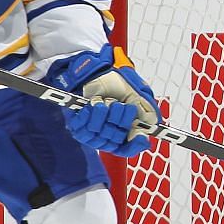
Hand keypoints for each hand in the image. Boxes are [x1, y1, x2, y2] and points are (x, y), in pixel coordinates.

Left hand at [44, 46, 159, 156]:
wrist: (97, 74)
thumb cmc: (116, 88)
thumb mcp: (136, 98)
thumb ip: (145, 114)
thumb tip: (146, 132)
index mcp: (123, 135)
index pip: (129, 149)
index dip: (135, 144)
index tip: (140, 135)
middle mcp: (107, 138)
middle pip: (116, 139)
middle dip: (121, 119)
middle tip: (120, 105)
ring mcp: (91, 134)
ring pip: (100, 132)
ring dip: (105, 113)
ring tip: (106, 101)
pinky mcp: (77, 127)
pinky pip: (84, 127)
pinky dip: (92, 112)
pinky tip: (95, 103)